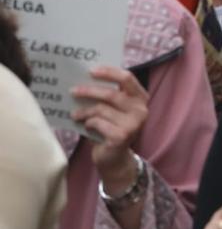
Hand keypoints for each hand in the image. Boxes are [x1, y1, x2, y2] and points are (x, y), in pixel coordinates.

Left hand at [72, 66, 148, 186]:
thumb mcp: (113, 109)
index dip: (109, 72)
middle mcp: (141, 110)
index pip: (127, 78)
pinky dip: (88, 123)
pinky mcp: (121, 136)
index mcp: (141, 98)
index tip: (91, 71)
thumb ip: (108, 96)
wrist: (114, 158)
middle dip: (89, 91)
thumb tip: (85, 79)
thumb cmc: (111, 128)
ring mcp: (133, 124)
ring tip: (75, 114)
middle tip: (73, 90)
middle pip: (112, 93)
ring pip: (101, 109)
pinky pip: (97, 122)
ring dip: (84, 111)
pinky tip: (85, 126)